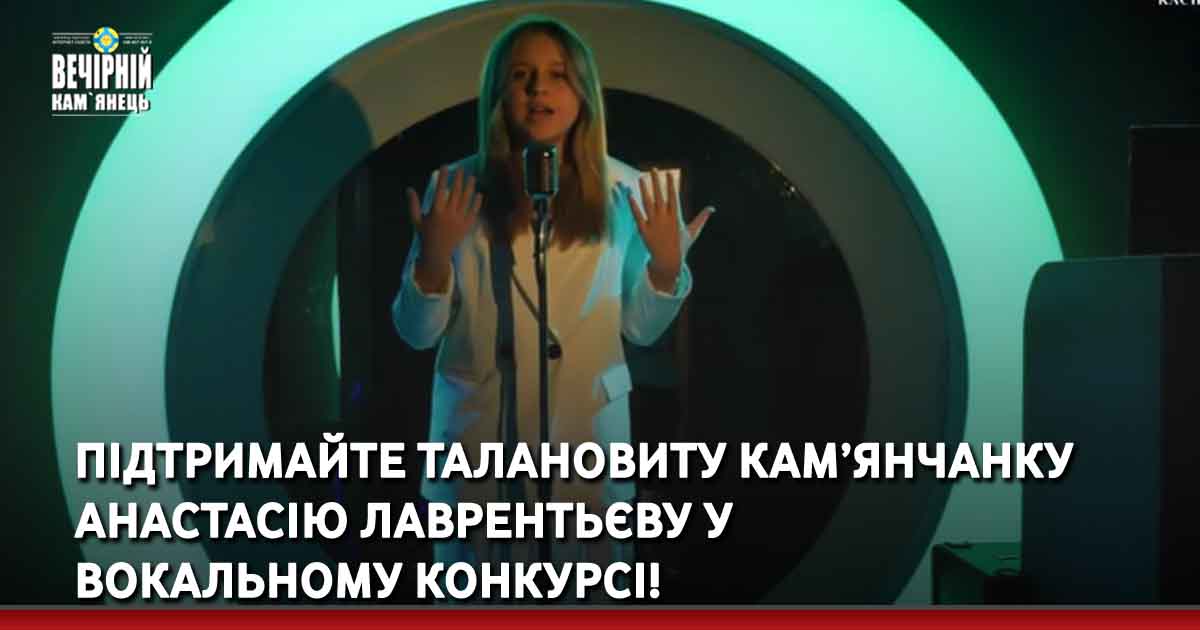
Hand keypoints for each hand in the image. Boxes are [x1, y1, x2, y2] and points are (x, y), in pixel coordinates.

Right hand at [407, 165, 482, 292]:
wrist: (437, 253)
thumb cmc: (425, 235)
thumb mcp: (416, 220)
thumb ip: (413, 204)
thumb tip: (409, 189)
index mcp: (436, 211)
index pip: (441, 190)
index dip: (444, 177)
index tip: (445, 167)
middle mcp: (449, 214)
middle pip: (456, 192)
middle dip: (458, 179)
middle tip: (461, 169)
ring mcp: (459, 220)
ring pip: (466, 200)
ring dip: (470, 187)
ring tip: (472, 177)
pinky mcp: (466, 226)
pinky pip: (473, 212)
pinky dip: (476, 203)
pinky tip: (479, 194)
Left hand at [628, 168, 713, 292]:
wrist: (668, 261)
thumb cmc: (681, 246)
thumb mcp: (693, 232)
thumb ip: (701, 218)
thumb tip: (712, 209)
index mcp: (676, 217)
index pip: (673, 196)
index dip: (671, 184)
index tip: (669, 173)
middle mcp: (664, 219)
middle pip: (659, 196)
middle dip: (656, 182)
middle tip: (653, 170)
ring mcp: (653, 224)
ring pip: (647, 203)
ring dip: (644, 190)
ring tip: (641, 178)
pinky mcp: (643, 230)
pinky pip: (637, 215)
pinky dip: (634, 205)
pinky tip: (630, 195)